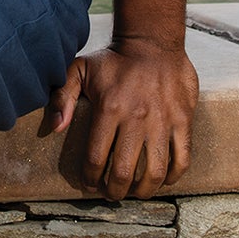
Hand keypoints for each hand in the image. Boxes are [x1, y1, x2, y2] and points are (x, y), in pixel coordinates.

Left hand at [42, 40, 198, 198]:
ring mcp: (162, 122)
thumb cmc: (112, 59)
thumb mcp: (79, 69)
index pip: (97, 156)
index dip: (91, 177)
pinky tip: (163, 181)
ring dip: (144, 190)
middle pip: (125, 171)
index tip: (89, 184)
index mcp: (109, 109)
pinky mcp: (183, 122)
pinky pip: (182, 159)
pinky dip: (173, 176)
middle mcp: (136, 119)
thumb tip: (55, 128)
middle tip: (111, 194)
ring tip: (136, 193)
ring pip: (155, 172)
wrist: (152, 43)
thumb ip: (63, 96)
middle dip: (116, 190)